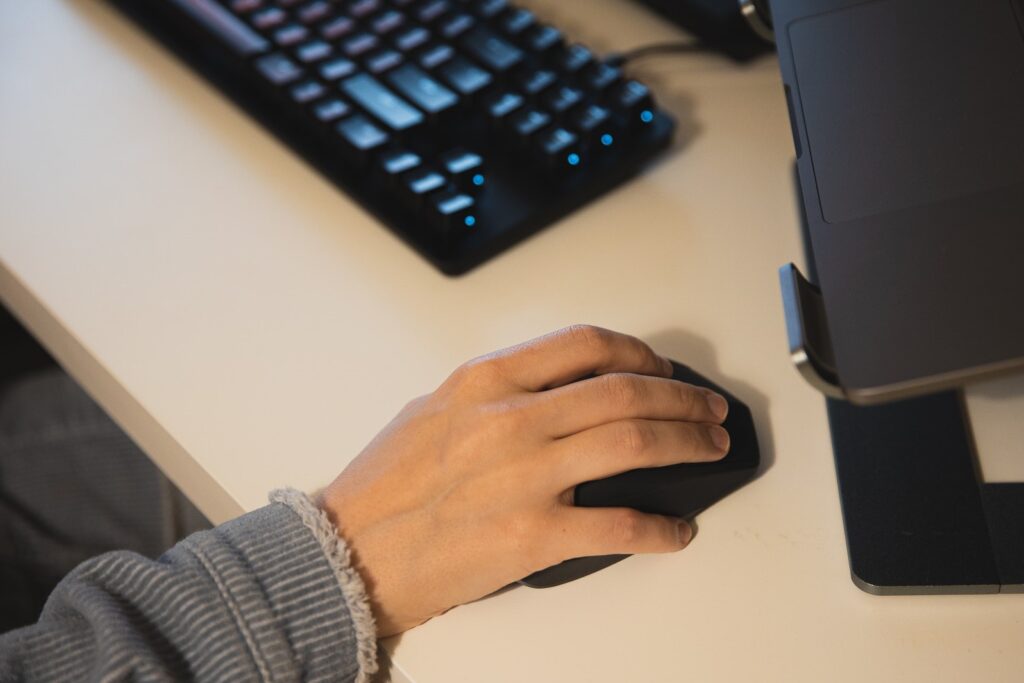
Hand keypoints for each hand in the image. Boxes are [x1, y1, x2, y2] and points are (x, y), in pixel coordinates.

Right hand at [318, 325, 729, 636]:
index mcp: (485, 381)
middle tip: (706, 410)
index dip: (638, 353)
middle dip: (681, 397)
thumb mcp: (436, 410)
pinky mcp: (533, 535)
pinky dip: (661, 530)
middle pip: (625, 391)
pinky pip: (620, 526)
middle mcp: (510, 419)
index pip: (584, 344)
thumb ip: (499, 392)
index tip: (660, 368)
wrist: (349, 551)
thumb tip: (563, 392)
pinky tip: (676, 532)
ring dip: (687, 443)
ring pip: (635, 443)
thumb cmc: (385, 486)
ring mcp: (525, 476)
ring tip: (709, 448)